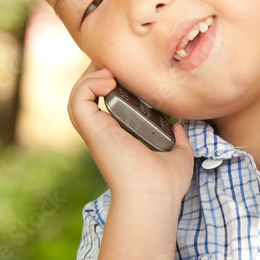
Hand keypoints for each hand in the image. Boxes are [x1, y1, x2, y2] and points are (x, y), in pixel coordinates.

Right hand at [67, 61, 194, 200]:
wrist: (155, 195)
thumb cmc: (166, 183)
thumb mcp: (178, 154)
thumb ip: (178, 138)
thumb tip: (180, 126)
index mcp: (120, 134)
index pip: (107, 100)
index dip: (114, 80)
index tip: (133, 71)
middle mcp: (104, 131)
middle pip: (89, 92)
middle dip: (101, 71)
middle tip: (121, 63)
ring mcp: (95, 130)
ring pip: (79, 93)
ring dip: (93, 74)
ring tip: (113, 70)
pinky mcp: (92, 130)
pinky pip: (79, 99)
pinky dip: (90, 83)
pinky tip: (109, 80)